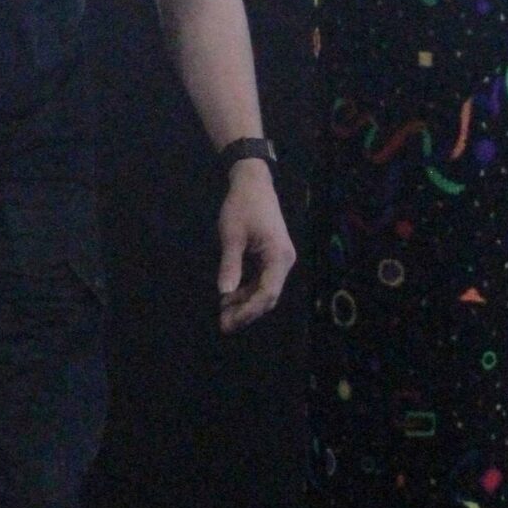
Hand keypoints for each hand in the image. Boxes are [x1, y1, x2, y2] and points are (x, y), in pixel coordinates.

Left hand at [216, 159, 295, 332]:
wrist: (252, 182)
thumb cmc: (242, 205)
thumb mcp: (231, 235)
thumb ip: (230, 265)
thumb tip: (224, 293)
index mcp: (278, 256)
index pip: (268, 293)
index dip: (249, 310)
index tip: (229, 320)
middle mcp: (284, 261)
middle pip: (268, 296)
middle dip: (247, 311)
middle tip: (223, 325)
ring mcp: (279, 259)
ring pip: (265, 290)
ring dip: (245, 303)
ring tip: (223, 314)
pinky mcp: (272, 257)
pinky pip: (262, 280)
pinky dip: (247, 290)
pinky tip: (229, 297)